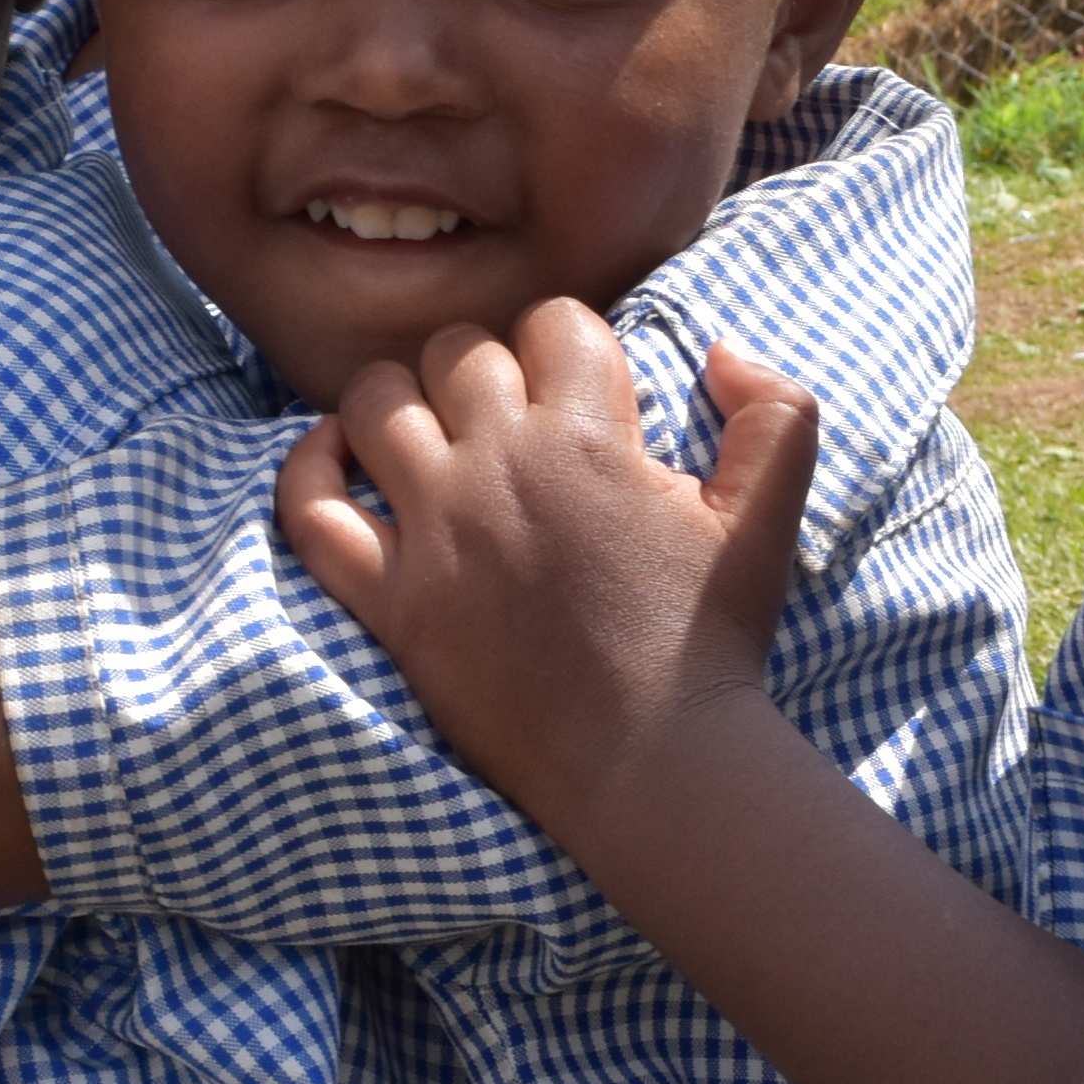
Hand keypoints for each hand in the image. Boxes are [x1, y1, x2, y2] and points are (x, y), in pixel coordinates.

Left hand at [281, 312, 809, 835]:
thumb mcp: (769, 514)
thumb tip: (722, 349)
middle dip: (485, 366)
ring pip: (374, 403)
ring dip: (399, 400)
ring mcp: (433, 532)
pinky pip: (310, 510)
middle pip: (455, 351)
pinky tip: (335, 456)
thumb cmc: (710, 638)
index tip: (581, 392)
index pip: (551, 321)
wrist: (652, 762)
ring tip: (430, 432)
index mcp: (588, 437)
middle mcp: (499, 467)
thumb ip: (775, 410)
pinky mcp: (389, 600)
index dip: (567, 343)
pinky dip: (309, 468)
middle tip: (512, 421)